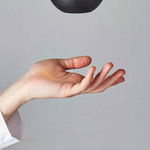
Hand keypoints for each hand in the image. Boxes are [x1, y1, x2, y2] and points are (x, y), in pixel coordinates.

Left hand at [0, 56, 125, 121]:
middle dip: (111, 79)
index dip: (109, 77)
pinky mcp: (66, 91)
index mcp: (76, 80)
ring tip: (111, 66)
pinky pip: (82, 86)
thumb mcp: (60, 63)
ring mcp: (72, 90)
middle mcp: (76, 86)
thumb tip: (89, 58)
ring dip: (104, 77)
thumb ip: (74, 62)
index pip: (96, 80)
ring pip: (93, 85)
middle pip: (99, 85)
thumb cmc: (39, 74)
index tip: (120, 74)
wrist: (26, 82)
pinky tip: (93, 68)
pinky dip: (89, 78)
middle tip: (123, 72)